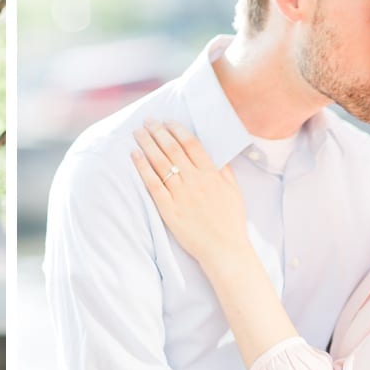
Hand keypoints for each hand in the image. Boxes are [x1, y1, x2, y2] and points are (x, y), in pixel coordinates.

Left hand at [131, 119, 246, 266]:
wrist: (224, 249)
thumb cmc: (230, 222)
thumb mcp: (234, 191)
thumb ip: (224, 170)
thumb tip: (215, 154)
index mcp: (211, 174)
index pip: (191, 144)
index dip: (177, 130)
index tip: (167, 121)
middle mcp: (195, 180)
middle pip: (172, 149)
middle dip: (158, 132)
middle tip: (147, 120)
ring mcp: (181, 195)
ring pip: (161, 163)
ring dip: (147, 144)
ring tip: (137, 132)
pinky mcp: (169, 209)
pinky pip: (153, 184)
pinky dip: (143, 168)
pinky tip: (135, 156)